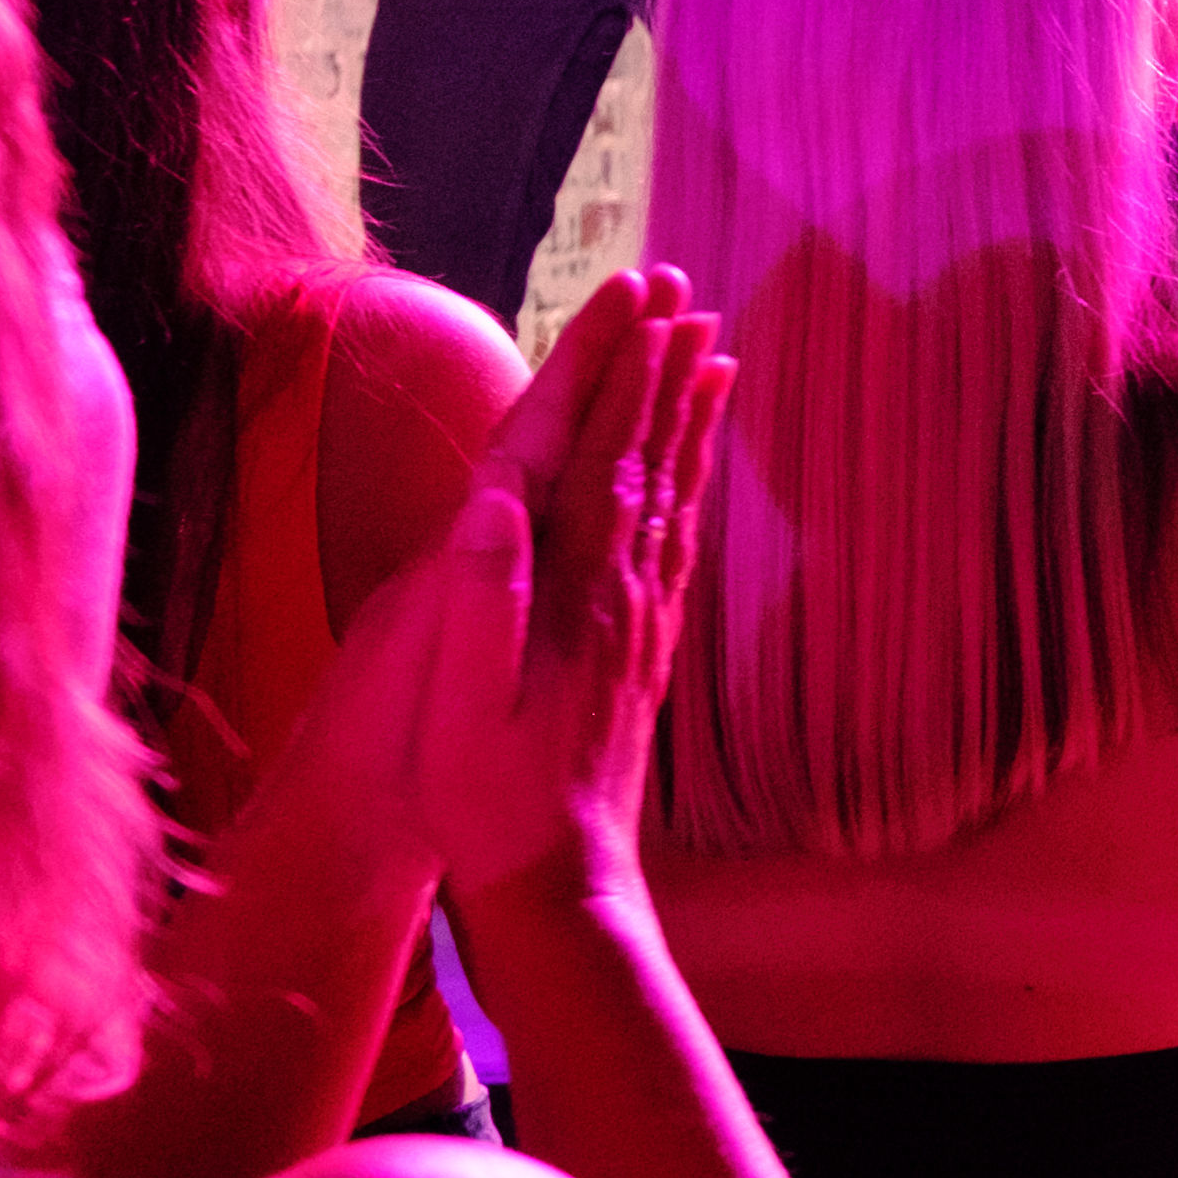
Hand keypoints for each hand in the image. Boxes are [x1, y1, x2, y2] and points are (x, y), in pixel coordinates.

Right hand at [408, 266, 730, 913]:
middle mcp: (627, 594)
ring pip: (674, 495)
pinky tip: (692, 472)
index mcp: (577, 593)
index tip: (643, 305)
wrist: (557, 882)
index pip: (606, 457)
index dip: (624, 376)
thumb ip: (480, 601)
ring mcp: (645, 622)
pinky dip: (688, 487)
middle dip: (667, 372)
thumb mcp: (464, 706)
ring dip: (690, 419)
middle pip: (653, 459)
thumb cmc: (489, 798)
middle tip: (689, 295)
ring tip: (713, 354)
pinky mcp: (648, 651)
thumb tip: (493, 500)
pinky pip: (676, 544)